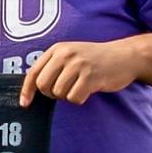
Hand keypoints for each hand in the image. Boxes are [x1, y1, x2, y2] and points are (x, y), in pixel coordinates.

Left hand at [20, 39, 143, 105]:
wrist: (126, 56)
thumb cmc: (95, 59)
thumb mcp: (71, 55)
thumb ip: (52, 66)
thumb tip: (31, 90)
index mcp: (57, 49)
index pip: (33, 72)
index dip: (27, 90)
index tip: (25, 103)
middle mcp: (66, 54)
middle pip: (43, 86)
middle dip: (51, 94)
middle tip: (65, 89)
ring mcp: (79, 65)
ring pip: (59, 94)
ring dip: (67, 96)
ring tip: (79, 86)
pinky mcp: (91, 77)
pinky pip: (74, 98)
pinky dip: (79, 99)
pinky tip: (89, 89)